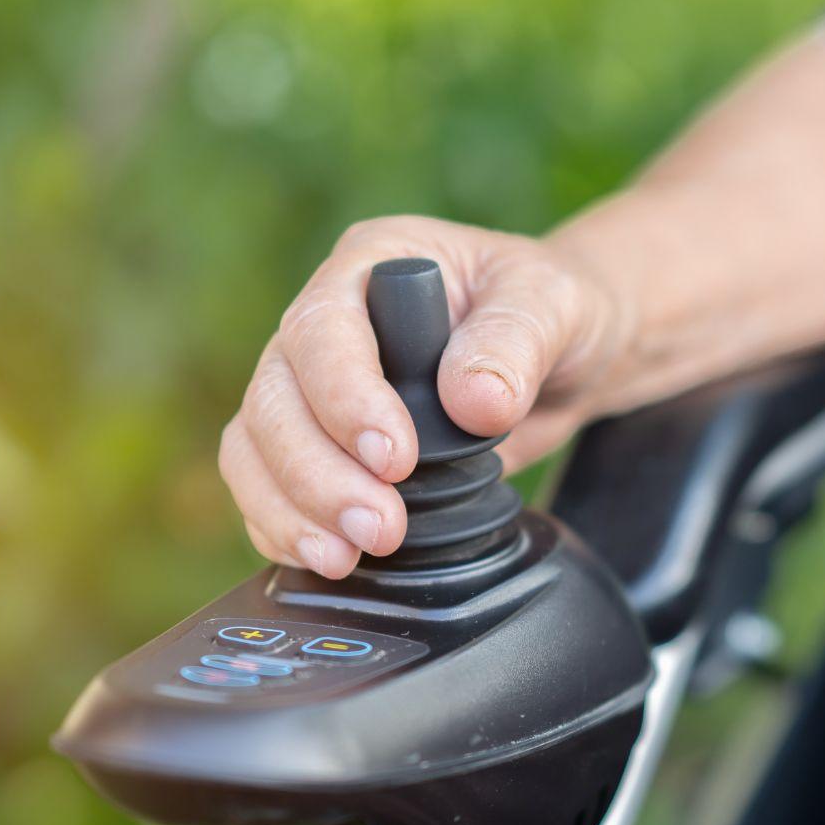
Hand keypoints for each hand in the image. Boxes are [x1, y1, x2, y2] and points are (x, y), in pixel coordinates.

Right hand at [219, 215, 627, 578]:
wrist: (567, 358)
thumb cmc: (554, 311)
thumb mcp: (556, 305)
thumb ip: (517, 341)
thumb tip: (476, 402)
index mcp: (370, 266)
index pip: (322, 330)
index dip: (345, 399)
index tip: (394, 458)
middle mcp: (326, 326)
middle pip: (275, 398)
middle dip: (317, 473)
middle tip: (378, 528)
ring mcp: (314, 389)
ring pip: (256, 447)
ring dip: (292, 509)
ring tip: (346, 557)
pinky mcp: (322, 447)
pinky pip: (267, 489)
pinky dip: (286, 529)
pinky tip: (328, 559)